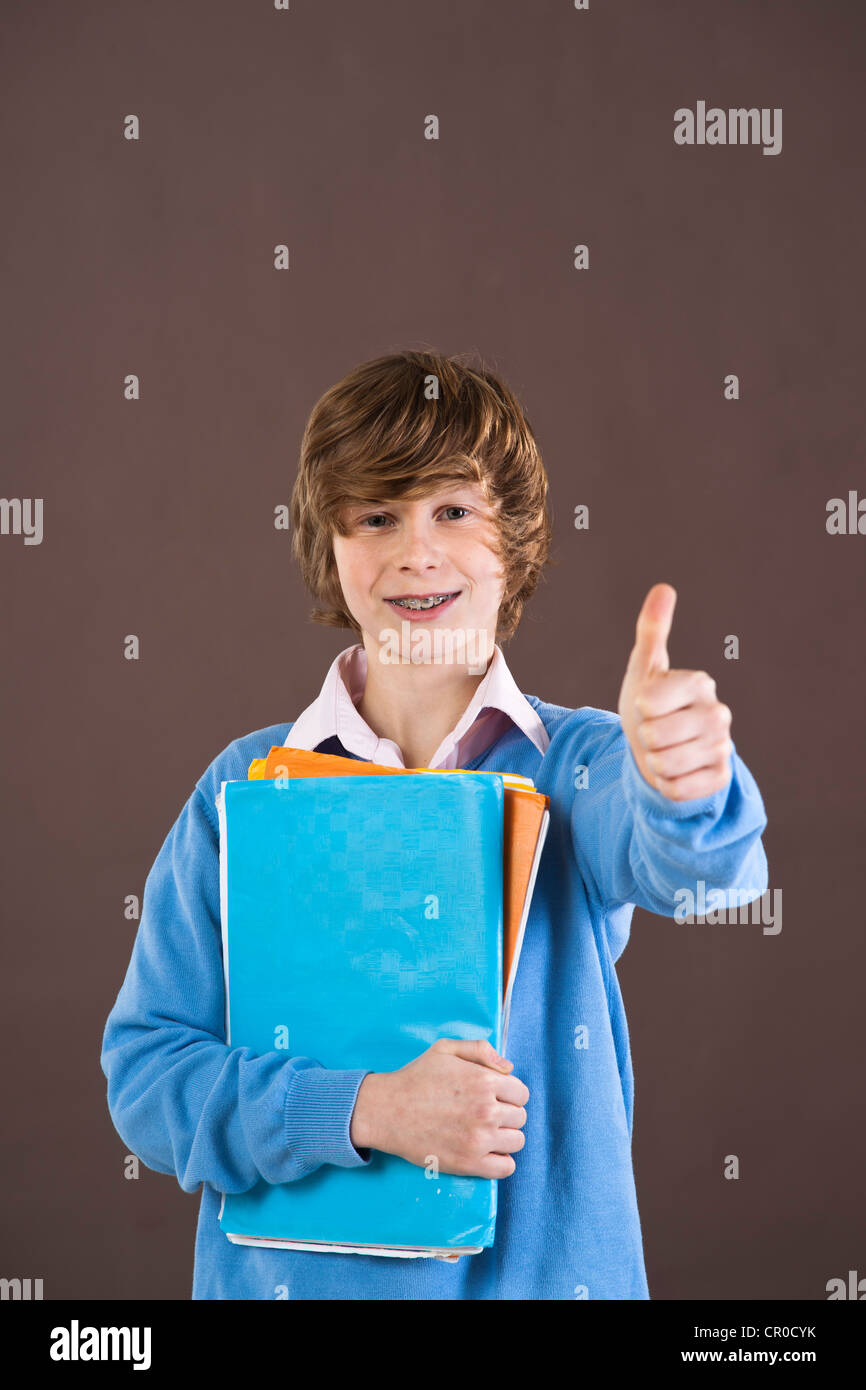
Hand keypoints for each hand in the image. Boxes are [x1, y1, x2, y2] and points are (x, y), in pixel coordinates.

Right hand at [351, 1039, 528, 1178]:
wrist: (387, 1111)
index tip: (496, 1098)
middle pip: (520, 1118)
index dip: (510, 1094)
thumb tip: (509, 1069)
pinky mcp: (469, 1163)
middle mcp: (486, 1111)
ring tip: (486, 1132)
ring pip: (517, 1142)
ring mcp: (479, 1139)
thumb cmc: (416, 1078)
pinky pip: (506, 1167)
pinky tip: (486, 1151)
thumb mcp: (446, 1049)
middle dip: (507, 1114)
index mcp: (484, 1081)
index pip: (522, 1093)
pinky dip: (501, 1161)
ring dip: (505, 1137)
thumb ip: (481, 1050)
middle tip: (486, 1114)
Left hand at [617, 583, 732, 801]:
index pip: (648, 702)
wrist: (662, 747)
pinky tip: (676, 771)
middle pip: (654, 736)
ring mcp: (722, 747)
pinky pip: (677, 789)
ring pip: (665, 764)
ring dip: (654, 761)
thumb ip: (653, 628)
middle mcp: (718, 713)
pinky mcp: (719, 778)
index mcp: (699, 683)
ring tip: (664, 750)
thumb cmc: (650, 705)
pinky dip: (667, 784)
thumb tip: (664, 587)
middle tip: (655, 732)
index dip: (639, 708)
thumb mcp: (645, 668)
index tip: (649, 705)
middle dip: (645, 738)